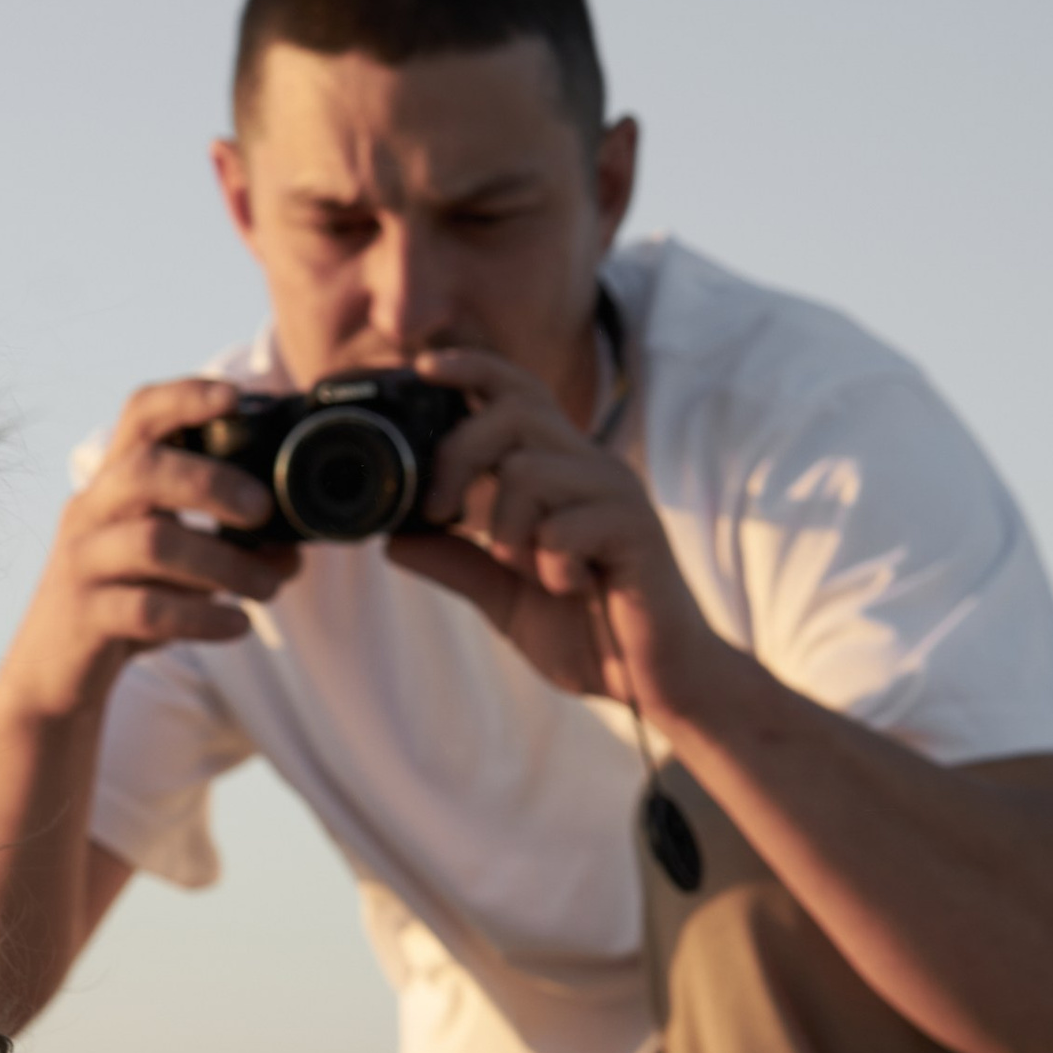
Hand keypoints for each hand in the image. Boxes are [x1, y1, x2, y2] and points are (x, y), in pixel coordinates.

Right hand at [7, 379, 300, 718]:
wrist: (54, 676)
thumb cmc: (122, 606)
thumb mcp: (169, 566)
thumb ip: (224, 549)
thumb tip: (294, 552)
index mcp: (114, 485)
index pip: (139, 416)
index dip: (184, 397)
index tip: (234, 396)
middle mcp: (91, 512)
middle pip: (143, 470)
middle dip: (211, 482)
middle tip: (262, 509)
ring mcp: (83, 563)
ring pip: (153, 543)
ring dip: (225, 564)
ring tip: (269, 587)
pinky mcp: (85, 617)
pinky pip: (149, 610)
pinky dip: (204, 617)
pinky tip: (237, 626)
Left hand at [385, 343, 722, 728]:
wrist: (659, 685)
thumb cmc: (591, 635)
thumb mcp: (504, 597)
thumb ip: (456, 562)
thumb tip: (394, 538)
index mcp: (560, 472)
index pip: (518, 392)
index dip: (471, 369)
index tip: (422, 367)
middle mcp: (590, 468)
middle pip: (512, 413)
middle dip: (459, 459)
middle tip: (443, 515)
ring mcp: (616, 494)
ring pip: (527, 472)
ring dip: (507, 533)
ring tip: (532, 573)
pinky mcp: (636, 529)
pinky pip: (563, 527)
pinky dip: (550, 567)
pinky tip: (573, 588)